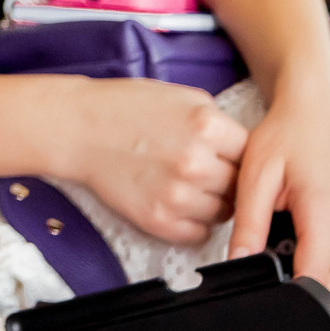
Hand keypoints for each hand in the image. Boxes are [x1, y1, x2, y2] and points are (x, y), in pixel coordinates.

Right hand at [59, 77, 247, 244]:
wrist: (78, 128)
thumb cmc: (125, 108)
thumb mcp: (182, 97)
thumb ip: (217, 122)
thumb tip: (243, 148)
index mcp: (206, 126)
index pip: (251, 153)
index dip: (239, 153)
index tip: (227, 154)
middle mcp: (196, 163)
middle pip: (240, 185)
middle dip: (228, 177)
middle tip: (207, 169)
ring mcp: (177, 195)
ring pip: (224, 212)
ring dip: (213, 202)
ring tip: (190, 185)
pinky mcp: (158, 220)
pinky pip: (199, 233)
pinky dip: (194, 222)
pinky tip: (179, 202)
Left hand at [230, 79, 329, 304]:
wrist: (316, 113)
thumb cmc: (285, 138)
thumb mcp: (256, 177)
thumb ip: (248, 224)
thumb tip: (238, 265)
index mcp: (324, 215)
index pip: (317, 278)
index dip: (295, 301)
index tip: (270, 310)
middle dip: (306, 306)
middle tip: (270, 308)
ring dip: (316, 295)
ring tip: (280, 295)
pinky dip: (323, 280)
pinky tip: (294, 278)